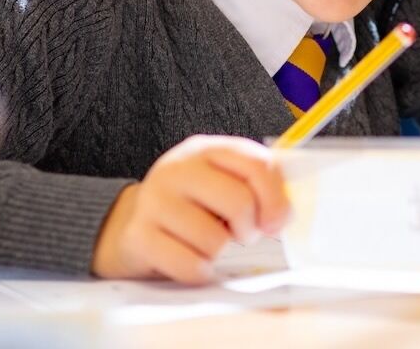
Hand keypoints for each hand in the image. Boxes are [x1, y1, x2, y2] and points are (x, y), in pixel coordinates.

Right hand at [91, 135, 289, 283]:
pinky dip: (199, 271)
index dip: (276, 198)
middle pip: (238, 202)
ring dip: (219, 251)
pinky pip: (189, 265)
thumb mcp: (224, 182)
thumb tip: (286, 213)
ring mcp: (154, 201)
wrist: (133, 221)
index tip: (277, 221)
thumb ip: (259, 187)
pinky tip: (192, 260)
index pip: (257, 165)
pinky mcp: (138, 236)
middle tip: (243, 234)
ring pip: (214, 240)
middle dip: (250, 228)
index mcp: (206, 150)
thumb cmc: (193, 204)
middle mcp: (177, 169)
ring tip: (208, 242)